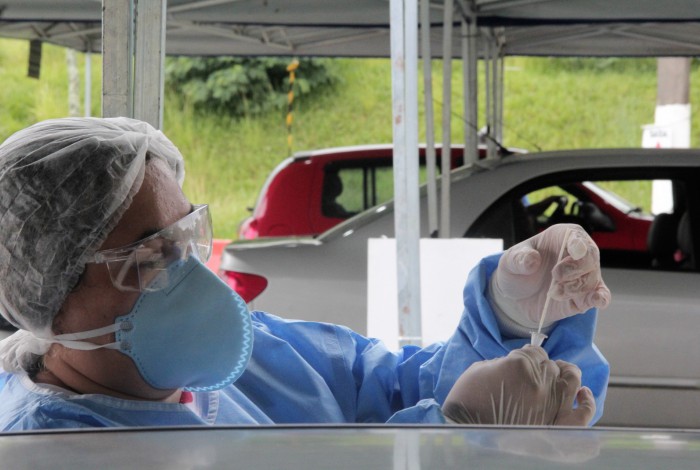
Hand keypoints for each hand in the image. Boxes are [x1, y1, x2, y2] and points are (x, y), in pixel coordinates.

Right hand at [443, 345, 595, 425]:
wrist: (466, 430)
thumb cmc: (467, 399)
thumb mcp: (480, 369)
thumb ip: (504, 361)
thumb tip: (517, 362)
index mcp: (520, 364)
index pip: (534, 351)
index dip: (527, 356)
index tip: (521, 361)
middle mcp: (541, 381)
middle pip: (552, 365)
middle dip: (542, 367)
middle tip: (532, 374)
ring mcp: (552, 403)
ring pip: (571, 379)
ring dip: (566, 375)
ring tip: (561, 376)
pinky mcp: (556, 425)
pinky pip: (583, 414)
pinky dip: (587, 403)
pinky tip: (583, 394)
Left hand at [490, 223, 610, 329]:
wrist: (518, 296)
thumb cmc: (518, 270)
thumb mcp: (510, 262)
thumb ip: (519, 259)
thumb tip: (532, 260)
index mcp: (562, 236)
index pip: (576, 236)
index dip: (578, 243)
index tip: (575, 251)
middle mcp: (578, 253)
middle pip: (590, 258)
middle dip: (575, 269)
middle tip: (555, 277)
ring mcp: (584, 275)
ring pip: (592, 279)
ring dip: (574, 288)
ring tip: (554, 293)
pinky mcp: (586, 295)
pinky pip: (601, 295)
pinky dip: (601, 298)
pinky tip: (597, 300)